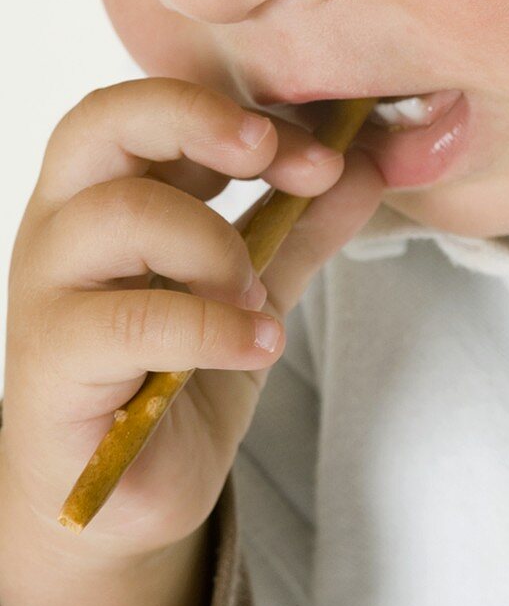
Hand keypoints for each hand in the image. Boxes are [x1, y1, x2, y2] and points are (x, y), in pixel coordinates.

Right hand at [0, 78, 384, 561]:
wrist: (117, 496)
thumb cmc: (171, 376)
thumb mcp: (251, 288)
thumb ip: (298, 228)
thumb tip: (362, 166)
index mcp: (104, 194)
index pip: (148, 108)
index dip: (233, 113)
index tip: (321, 155)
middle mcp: (63, 227)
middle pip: (102, 123)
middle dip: (198, 122)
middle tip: (272, 158)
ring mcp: (47, 293)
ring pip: (119, 214)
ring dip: (215, 245)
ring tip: (258, 300)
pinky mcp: (51, 365)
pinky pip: (129, 319)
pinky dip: (211, 326)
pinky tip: (256, 345)